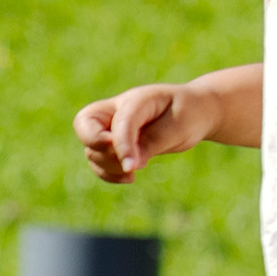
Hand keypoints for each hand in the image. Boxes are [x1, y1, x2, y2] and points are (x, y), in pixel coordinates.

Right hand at [73, 84, 198, 184]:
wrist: (192, 113)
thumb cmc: (187, 115)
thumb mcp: (177, 127)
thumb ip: (151, 143)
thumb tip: (129, 166)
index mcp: (136, 99)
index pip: (120, 121)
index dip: (122, 145)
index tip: (132, 169)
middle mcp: (116, 110)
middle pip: (84, 125)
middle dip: (99, 149)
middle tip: (128, 162)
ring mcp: (110, 126)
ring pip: (91, 149)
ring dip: (109, 166)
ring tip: (135, 171)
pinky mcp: (111, 144)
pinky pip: (97, 162)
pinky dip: (108, 174)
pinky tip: (129, 177)